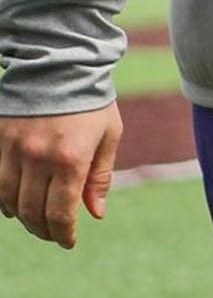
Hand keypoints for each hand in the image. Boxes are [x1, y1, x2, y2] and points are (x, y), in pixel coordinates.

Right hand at [0, 104, 121, 247]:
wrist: (61, 64)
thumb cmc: (92, 101)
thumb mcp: (108, 135)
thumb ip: (100, 177)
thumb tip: (95, 214)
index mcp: (70, 159)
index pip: (60, 213)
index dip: (63, 234)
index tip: (68, 242)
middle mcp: (38, 158)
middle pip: (32, 212)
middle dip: (43, 230)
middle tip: (53, 234)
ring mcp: (13, 150)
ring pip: (8, 201)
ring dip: (22, 217)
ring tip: (36, 220)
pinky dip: (2, 200)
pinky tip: (13, 204)